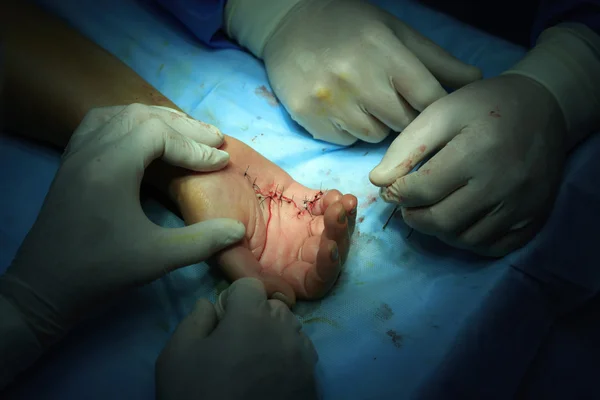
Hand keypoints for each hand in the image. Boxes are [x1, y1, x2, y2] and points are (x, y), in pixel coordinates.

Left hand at [0, 104, 245, 346]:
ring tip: (185, 131)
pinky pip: (101, 124)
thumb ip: (203, 241)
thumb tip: (239, 230)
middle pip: (141, 116)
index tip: (221, 162)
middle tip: (214, 139)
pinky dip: (128, 122)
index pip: (158, 133)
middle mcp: (91, 150)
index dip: (195, 146)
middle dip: (182, 126)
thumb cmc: (100, 271)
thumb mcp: (157, 258)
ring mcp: (77, 154)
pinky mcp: (71, 163)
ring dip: (156, 119)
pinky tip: (142, 137)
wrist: (43, 289)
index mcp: (110, 167)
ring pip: (119, 114)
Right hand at [156, 278, 317, 399]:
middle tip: (236, 345)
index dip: (233, 299)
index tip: (222, 322)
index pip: (250, 285)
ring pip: (290, 329)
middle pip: (272, 306)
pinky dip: (288, 359)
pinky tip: (270, 379)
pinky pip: (301, 355)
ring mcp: (302, 355)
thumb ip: (195, 319)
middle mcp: (284, 328)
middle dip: (255, 316)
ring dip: (274, 336)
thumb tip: (210, 304)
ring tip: (255, 363)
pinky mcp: (311, 380)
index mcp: (251, 315)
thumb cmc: (198, 395)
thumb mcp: (177, 355)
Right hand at [170, 136, 356, 305]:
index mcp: (271, 268)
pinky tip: (332, 194)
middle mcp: (287, 249)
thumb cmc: (205, 206)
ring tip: (342, 202)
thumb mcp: (223, 246)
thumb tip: (288, 300)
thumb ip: (252, 275)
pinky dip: (334, 201)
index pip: (310, 282)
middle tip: (338, 215)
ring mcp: (294, 223)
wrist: (198, 162)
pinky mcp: (297, 199)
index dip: (325, 271)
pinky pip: (325, 205)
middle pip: (327, 254)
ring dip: (342, 219)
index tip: (329, 248)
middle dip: (339, 238)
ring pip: (330, 229)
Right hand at [261, 0, 481, 144]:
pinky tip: (341, 107)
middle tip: (392, 98)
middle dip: (405, 115)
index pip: (428, 98)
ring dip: (377, 124)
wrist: (289, 24)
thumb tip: (475, 81)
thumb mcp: (395, 31)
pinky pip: (345, 140)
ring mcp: (329, 99)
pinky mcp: (308, 116)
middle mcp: (356, 76)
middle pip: (403, 123)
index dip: (437, 109)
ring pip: (375, 136)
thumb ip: (435, 59)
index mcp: (384, 51)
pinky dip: (349, 129)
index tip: (438, 112)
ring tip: (364, 100)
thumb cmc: (350, 25)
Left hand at [369, 74, 566, 256]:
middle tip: (407, 206)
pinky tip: (459, 222)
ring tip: (431, 212)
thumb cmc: (485, 106)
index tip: (391, 189)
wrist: (544, 107)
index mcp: (476, 151)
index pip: (423, 190)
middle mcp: (503, 183)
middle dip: (414, 217)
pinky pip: (493, 247)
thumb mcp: (442, 112)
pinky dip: (469, 241)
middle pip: (443, 221)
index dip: (397, 194)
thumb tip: (378, 181)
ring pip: (466, 240)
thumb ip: (407, 146)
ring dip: (439, 232)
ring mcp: (522, 204)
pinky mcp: (534, 217)